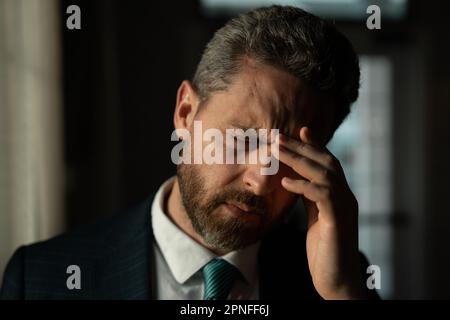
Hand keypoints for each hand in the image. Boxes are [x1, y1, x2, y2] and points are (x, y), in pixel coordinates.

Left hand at [277, 127, 365, 298]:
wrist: (338, 280)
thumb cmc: (325, 250)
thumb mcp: (315, 218)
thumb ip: (310, 199)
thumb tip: (297, 181)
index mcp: (339, 196)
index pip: (328, 164)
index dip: (315, 146)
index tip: (300, 130)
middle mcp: (346, 198)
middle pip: (326, 163)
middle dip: (303, 147)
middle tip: (280, 136)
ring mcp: (344, 209)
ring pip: (326, 174)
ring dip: (300, 160)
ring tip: (278, 151)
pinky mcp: (337, 222)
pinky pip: (323, 197)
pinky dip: (304, 186)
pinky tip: (286, 182)